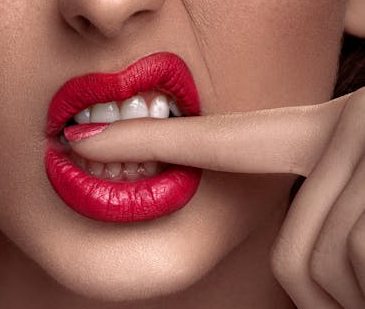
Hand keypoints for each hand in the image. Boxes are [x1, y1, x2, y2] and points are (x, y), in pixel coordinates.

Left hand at [67, 89, 364, 307]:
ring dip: (360, 287)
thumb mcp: (364, 171)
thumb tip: (296, 260)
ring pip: (325, 273)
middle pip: (294, 256)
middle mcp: (341, 135)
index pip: (217, 140)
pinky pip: (356, 286)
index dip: (143, 140)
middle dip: (332, 276)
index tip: (81, 141)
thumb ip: (319, 194)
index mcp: (320, 130)